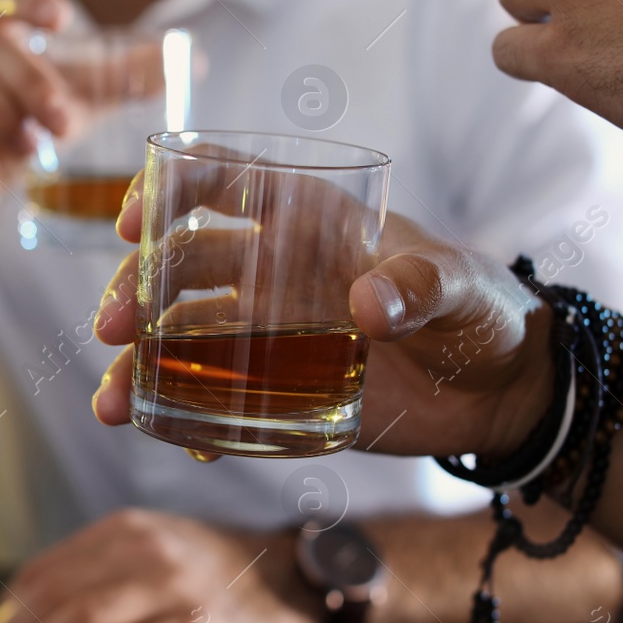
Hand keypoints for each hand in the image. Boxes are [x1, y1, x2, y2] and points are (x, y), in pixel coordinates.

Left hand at [0, 509, 321, 622]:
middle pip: (54, 596)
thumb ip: (101, 572)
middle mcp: (144, 549)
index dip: (4, 614)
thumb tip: (28, 621)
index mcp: (125, 529)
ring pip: (81, 620)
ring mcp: (173, 587)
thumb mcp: (157, 551)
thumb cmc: (222, 574)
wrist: (301, 581)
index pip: (44, 571)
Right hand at [91, 180, 554, 459]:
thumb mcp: (463, 287)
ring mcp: (274, 335)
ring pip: (185, 339)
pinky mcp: (285, 393)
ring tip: (113, 403)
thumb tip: (368, 302)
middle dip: (136, 292)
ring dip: (141, 363)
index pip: (223, 180)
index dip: (168, 188)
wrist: (510, 390)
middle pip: (182, 266)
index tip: (131, 223)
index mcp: (311, 222)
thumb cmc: (487, 311)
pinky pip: (221, 404)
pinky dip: (191, 422)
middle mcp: (277, 272)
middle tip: (113, 328)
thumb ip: (423, 286)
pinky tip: (177, 441)